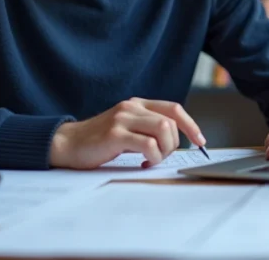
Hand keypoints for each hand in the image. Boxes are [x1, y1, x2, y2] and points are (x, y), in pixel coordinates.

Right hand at [50, 97, 206, 169]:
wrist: (67, 144)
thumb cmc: (98, 141)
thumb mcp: (126, 128)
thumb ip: (146, 128)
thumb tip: (175, 141)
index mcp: (137, 104)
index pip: (173, 109)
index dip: (191, 125)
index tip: (200, 141)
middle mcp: (131, 107)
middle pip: (171, 122)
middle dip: (173, 145)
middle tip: (160, 157)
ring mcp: (123, 119)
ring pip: (162, 131)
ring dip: (163, 152)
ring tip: (150, 160)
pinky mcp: (115, 134)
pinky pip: (148, 145)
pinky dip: (152, 158)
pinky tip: (141, 164)